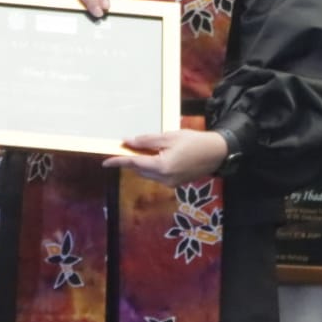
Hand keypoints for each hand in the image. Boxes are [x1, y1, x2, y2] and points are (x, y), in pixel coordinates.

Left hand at [102, 130, 226, 185]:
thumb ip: (146, 141)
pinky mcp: (176, 184)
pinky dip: (153, 167)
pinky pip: (158, 176)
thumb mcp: (168, 137)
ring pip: (148, 174)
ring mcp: (171, 184)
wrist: (216, 153)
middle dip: (133, 160)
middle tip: (130, 146)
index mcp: (162, 167)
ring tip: (149, 149)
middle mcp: (165, 179)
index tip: (105, 162)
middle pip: (140, 170)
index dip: (118, 162)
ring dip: (144, 163)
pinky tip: (160, 155)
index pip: (134, 164)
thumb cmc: (193, 141)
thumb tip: (127, 142)